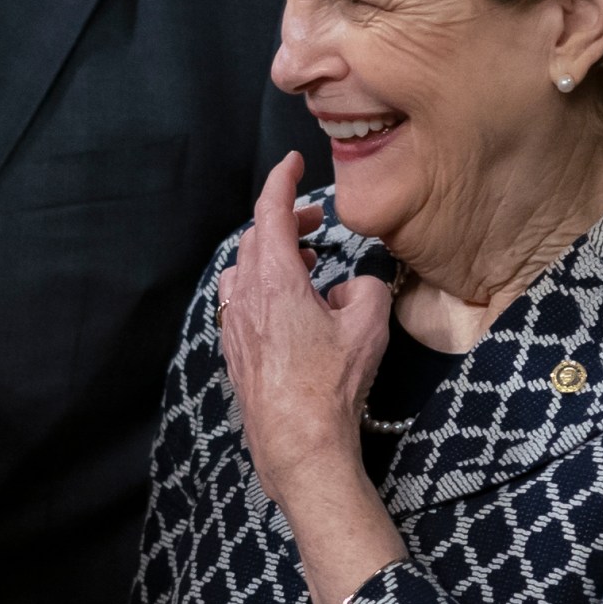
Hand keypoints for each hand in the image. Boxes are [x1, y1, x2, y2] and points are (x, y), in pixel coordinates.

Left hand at [218, 152, 391, 507]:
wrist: (296, 440)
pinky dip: (264, 285)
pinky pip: (243, 300)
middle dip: (285, 219)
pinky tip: (292, 304)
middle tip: (316, 218)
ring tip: (310, 262)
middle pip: (256, 238)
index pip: (270, 212)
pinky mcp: (234, 347)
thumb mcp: (369, 326)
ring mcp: (234, 322)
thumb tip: (355, 285)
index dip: (282, 181)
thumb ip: (368, 288)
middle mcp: (244, 296)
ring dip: (274, 255)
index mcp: (274, 280)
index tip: (293, 162)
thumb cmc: (331, 384)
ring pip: (245, 269)